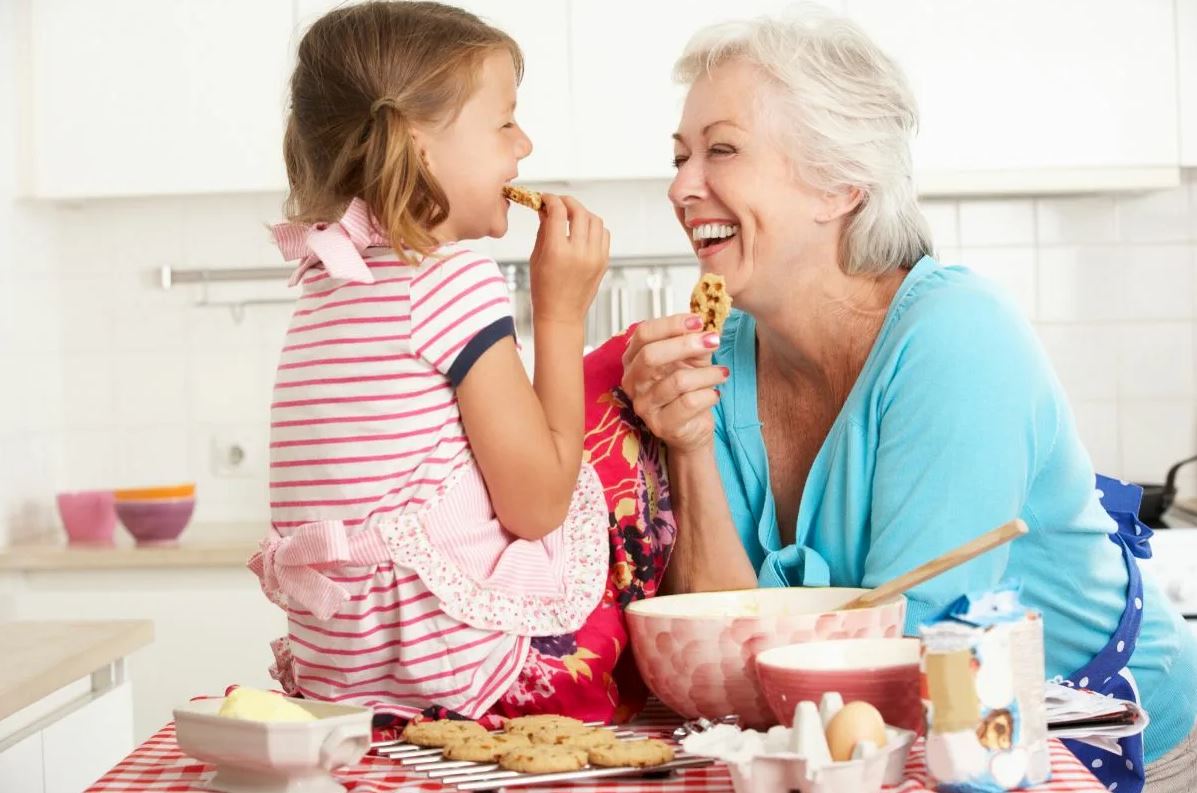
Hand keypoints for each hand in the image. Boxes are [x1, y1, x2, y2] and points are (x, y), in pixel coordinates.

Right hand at [528, 194, 609, 324]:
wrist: (561, 315)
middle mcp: (579, 253)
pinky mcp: (603, 262)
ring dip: (582, 213)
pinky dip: (593, 227)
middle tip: (559, 203)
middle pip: (579, 212)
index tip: (545, 198)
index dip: (551, 199)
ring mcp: (595, 257)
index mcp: (557, 252)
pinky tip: (582, 231)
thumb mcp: (536, 257)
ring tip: (571, 216)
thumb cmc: (544, 290)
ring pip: (595, 220)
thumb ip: (543, 230)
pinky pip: (603, 234)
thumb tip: (546, 209)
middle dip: (568, 202)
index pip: (558, 212)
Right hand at [621, 314, 728, 451]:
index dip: (671, 324)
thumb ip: (692, 342)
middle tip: (713, 340)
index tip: (698, 321)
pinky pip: (689, 403)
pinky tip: (715, 394)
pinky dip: (709, 395)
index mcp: (633, 360)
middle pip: (651, 355)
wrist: (693, 427)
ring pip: (677, 381)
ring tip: (721, 373)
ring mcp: (644, 406)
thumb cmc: (688, 390)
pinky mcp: (660, 425)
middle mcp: (632, 382)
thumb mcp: (690, 360)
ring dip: (707, 374)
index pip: (643, 334)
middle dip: (686, 345)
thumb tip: (702, 325)